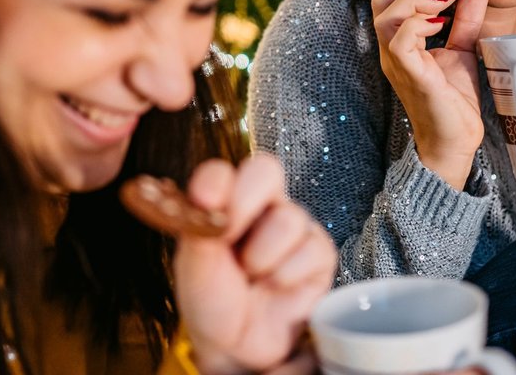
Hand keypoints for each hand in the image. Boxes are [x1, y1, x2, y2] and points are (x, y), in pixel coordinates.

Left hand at [173, 155, 335, 374]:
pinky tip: (276, 287)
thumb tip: (206, 195)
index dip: (216, 181)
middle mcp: (263, 205)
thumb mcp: (195, 267)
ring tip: (252, 276)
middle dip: (245, 202)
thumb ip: (199, 227)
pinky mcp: (320, 254)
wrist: (236, 347)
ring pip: (288, 217)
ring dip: (262, 255)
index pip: (225, 169)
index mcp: (226, 201)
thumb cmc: (213, 301)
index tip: (204, 203)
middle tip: (228, 236)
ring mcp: (295, 227)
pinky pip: (311, 250)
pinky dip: (286, 275)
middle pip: (266, 169)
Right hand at [370, 0, 490, 188]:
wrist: (454, 141)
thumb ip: (466, 19)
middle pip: (381, 0)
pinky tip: (442, 28)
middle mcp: (392, 49)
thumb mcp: (463, 50)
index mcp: (400, 42)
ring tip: (444, 9)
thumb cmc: (453, 100)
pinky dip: (420, 25)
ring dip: (418, 2)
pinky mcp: (410, 74)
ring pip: (386, 15)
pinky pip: (400, 39)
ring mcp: (397, 62)